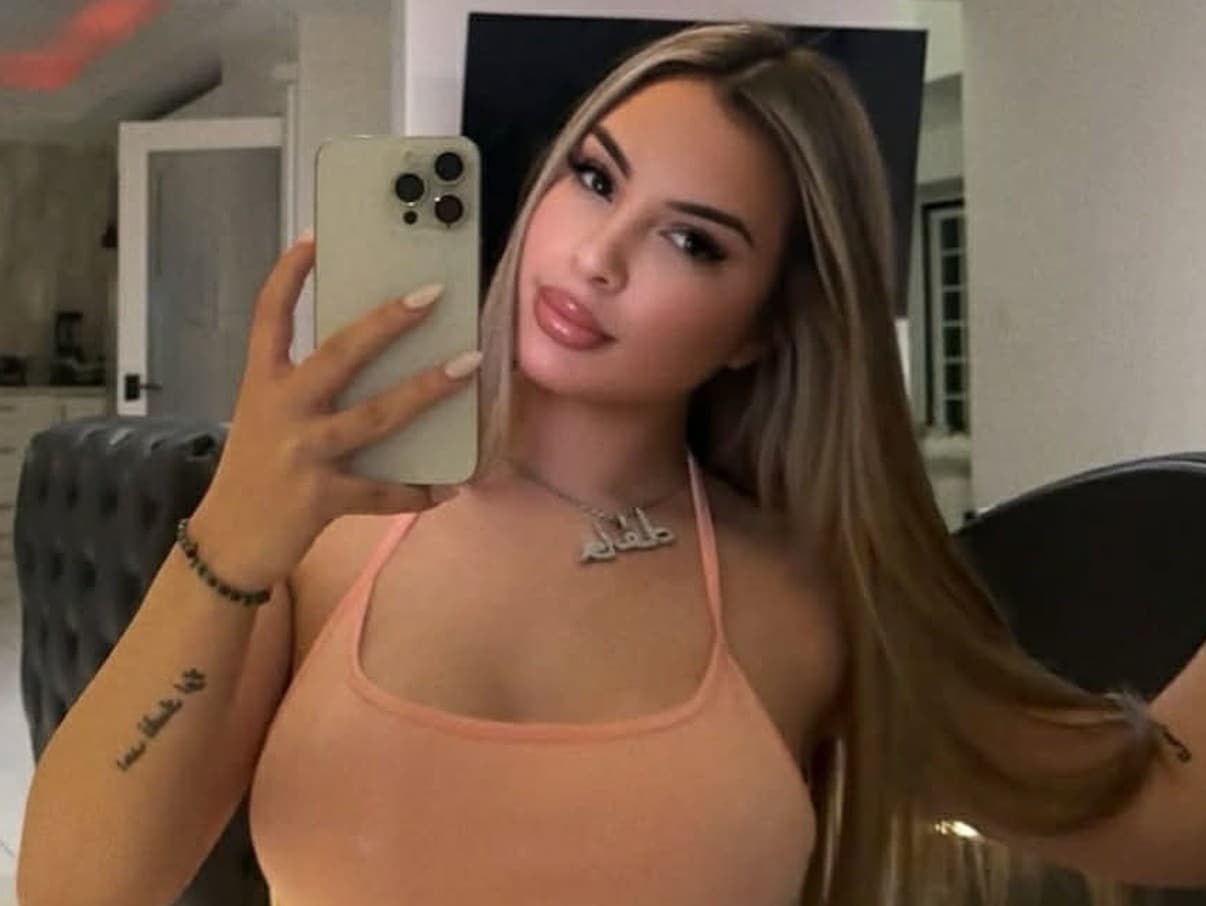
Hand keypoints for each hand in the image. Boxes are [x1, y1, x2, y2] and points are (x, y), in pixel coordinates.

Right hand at [187, 231, 480, 589]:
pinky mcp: (323, 497)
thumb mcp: (265, 418)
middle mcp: (281, 410)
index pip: (269, 316)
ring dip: (426, 391)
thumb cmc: (254, 472)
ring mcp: (304, 453)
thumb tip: (372, 359)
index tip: (315, 237)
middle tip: (432, 294)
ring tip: (467, 368)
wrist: (227, 543)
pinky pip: (384, 491)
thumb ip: (304, 389)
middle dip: (387, 323)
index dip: (289, 276)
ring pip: (376, 416)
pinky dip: (418, 490)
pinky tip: (449, 485)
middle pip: (339, 354)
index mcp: (262, 383)